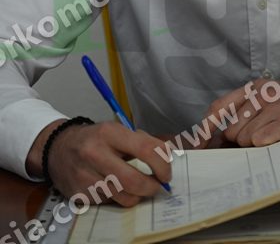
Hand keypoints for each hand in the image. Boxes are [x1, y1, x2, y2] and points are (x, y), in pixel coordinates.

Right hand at [27, 121, 171, 206]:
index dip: (162, 164)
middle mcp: (95, 154)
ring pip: (124, 197)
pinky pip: (110, 203)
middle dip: (152, 187)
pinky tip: (116, 188)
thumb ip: (141, 141)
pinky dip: (119, 198)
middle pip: (135, 180)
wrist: (58, 149)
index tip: (166, 172)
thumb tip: (166, 157)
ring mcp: (86, 177)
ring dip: (138, 196)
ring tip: (140, 187)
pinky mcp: (80, 195)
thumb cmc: (95, 139)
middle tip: (158, 186)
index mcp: (110, 132)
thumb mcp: (116, 131)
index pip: (146, 149)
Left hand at [198, 80, 279, 148]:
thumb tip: (218, 139)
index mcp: (256, 87)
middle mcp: (262, 93)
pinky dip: (268, 146)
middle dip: (241, 140)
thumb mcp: (272, 99)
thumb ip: (247, 112)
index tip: (200, 145)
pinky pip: (260, 141)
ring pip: (245, 137)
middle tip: (262, 137)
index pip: (220, 107)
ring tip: (277, 135)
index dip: (208, 128)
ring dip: (256, 144)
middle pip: (232, 129)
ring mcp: (274, 106)